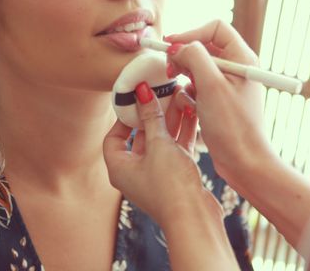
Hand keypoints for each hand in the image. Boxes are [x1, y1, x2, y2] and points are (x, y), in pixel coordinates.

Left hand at [103, 81, 239, 270]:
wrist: (195, 218)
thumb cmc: (170, 185)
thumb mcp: (159, 144)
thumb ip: (151, 116)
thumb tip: (141, 91)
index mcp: (120, 168)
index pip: (114, 137)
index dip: (123, 117)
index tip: (136, 100)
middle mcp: (136, 172)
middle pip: (140, 136)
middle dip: (152, 114)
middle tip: (161, 93)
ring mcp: (157, 174)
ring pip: (161, 140)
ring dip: (170, 119)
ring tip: (180, 96)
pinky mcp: (176, 176)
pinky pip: (176, 148)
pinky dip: (182, 131)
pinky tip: (192, 112)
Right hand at [165, 20, 269, 182]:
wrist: (244, 162)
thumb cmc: (233, 126)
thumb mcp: (210, 85)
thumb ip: (194, 57)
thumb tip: (178, 46)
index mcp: (243, 58)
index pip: (215, 28)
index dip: (191, 33)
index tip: (171, 46)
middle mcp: (237, 67)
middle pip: (204, 46)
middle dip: (184, 56)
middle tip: (170, 69)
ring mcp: (228, 84)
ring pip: (198, 67)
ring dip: (185, 75)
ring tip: (181, 91)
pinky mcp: (220, 100)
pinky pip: (198, 86)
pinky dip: (189, 92)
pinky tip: (190, 107)